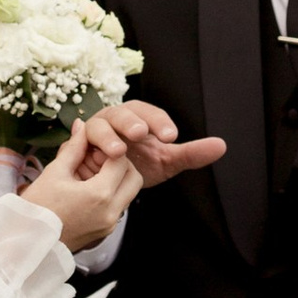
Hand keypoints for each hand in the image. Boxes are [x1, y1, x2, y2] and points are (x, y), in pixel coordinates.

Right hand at [17, 111, 147, 255]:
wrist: (27, 242)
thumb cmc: (37, 207)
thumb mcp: (54, 172)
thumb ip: (74, 148)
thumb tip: (82, 126)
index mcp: (99, 195)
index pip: (121, 162)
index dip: (109, 150)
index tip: (93, 149)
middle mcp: (111, 212)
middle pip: (134, 178)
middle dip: (121, 164)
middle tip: (98, 160)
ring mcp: (109, 224)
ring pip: (129, 194)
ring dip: (118, 180)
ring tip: (91, 175)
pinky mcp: (105, 232)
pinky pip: (119, 207)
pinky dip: (111, 195)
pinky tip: (89, 190)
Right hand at [78, 100, 225, 192]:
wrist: (109, 183)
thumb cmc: (137, 164)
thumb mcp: (166, 161)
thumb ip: (191, 154)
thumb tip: (221, 146)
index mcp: (138, 119)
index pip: (149, 114)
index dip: (159, 122)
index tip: (172, 137)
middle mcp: (115, 120)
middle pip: (122, 114)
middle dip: (131, 122)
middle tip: (141, 133)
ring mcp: (93, 131)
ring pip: (98, 126)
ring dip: (107, 137)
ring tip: (119, 152)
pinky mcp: (76, 146)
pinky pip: (76, 145)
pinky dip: (83, 149)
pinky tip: (92, 160)